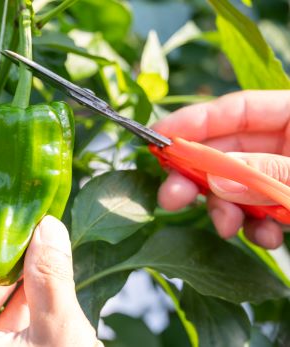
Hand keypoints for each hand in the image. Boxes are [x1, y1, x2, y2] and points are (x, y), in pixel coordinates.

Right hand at [152, 90, 289, 248]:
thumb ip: (269, 172)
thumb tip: (217, 181)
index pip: (236, 110)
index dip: (194, 122)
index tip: (159, 138)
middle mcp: (283, 144)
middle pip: (225, 152)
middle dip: (197, 177)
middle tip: (171, 196)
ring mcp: (282, 176)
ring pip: (234, 187)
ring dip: (223, 208)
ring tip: (225, 226)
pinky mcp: (286, 205)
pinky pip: (258, 214)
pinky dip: (254, 229)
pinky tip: (266, 238)